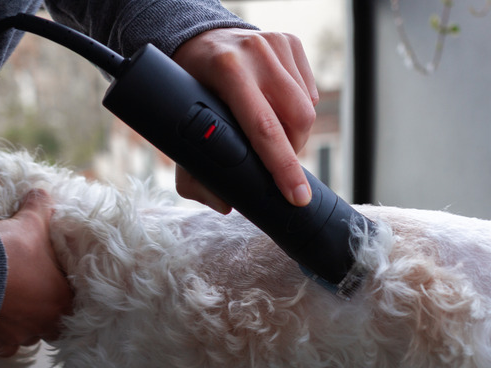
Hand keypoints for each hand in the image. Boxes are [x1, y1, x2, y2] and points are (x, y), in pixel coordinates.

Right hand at [0, 189, 72, 356]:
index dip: (66, 294)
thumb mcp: (30, 222)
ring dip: (23, 323)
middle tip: (36, 298)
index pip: (75, 304)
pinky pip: (2, 347)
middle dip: (46, 313)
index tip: (56, 287)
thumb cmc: (8, 253)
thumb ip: (41, 206)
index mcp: (63, 299)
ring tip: (13, 306)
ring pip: (29, 336)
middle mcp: (46, 323)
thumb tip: (42, 192)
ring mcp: (21, 335)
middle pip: (54, 324)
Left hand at [172, 28, 318, 213]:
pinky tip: (275, 106)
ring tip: (271, 132)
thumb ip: (193, 174)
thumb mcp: (179, 127)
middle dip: (291, 151)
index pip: (265, 128)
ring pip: (308, 108)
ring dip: (295, 132)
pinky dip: (299, 109)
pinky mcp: (291, 41)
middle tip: (272, 160)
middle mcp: (255, 52)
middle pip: (298, 120)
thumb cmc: (190, 89)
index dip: (283, 166)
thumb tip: (224, 204)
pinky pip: (310, 91)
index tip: (298, 196)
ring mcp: (276, 43)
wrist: (196, 40)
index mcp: (227, 70)